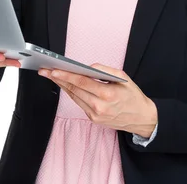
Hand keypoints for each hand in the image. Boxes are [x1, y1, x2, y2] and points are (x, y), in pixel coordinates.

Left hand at [38, 63, 157, 137]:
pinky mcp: (93, 119)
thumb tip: (87, 67)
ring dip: (61, 85)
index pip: (81, 82)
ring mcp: (95, 115)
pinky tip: (65, 84)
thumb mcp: (122, 77)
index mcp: (107, 94)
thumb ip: (103, 70)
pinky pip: (79, 103)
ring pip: (74, 97)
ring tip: (51, 75)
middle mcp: (99, 106)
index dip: (66, 76)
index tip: (53, 70)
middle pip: (74, 90)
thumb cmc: (133, 96)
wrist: (142, 119)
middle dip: (57, 79)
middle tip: (44, 70)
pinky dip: (71, 92)